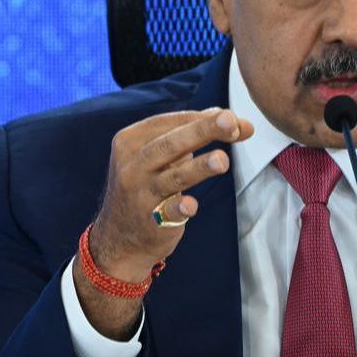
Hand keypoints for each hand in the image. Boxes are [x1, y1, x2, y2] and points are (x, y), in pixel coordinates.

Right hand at [88, 108, 254, 282]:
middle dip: (202, 130)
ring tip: (222, 160)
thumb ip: (194, 135)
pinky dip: (179, 208)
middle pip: (170, 144)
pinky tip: (191, 205)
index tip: (233, 119)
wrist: (120, 237)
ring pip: (172, 177)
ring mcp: (139, 194)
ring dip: (199, 167)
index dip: (203, 119)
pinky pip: (167, 213)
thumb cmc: (148, 185)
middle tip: (230, 121)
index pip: (169, 123)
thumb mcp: (162, 156)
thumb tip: (235, 121)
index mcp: (131, 141)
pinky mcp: (149, 221)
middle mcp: (132, 165)